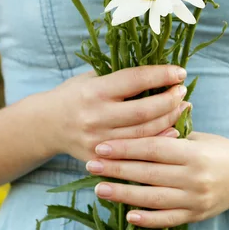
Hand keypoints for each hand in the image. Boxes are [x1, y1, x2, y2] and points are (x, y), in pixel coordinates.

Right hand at [33, 65, 188, 161]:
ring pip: (144, 134)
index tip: (180, 72)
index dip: (161, 75)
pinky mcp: (101, 159)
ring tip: (182, 107)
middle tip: (182, 91)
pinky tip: (173, 130)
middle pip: (144, 111)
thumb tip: (159, 70)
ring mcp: (98, 141)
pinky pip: (136, 152)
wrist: (46, 125)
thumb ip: (120, 76)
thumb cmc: (75, 95)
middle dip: (169, 100)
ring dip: (170, 120)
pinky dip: (158, 141)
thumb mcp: (92, 78)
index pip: (135, 80)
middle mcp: (96, 117)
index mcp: (94, 91)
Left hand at [84, 132, 228, 227]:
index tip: (102, 146)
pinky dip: (148, 219)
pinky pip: (169, 219)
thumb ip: (171, 132)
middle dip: (117, 170)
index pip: (153, 149)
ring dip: (124, 194)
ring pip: (154, 198)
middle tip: (91, 165)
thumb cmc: (217, 149)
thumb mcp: (198, 135)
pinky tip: (128, 214)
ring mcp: (196, 199)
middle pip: (148, 174)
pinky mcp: (197, 215)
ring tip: (100, 188)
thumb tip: (137, 120)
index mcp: (194, 153)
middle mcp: (195, 177)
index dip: (126, 148)